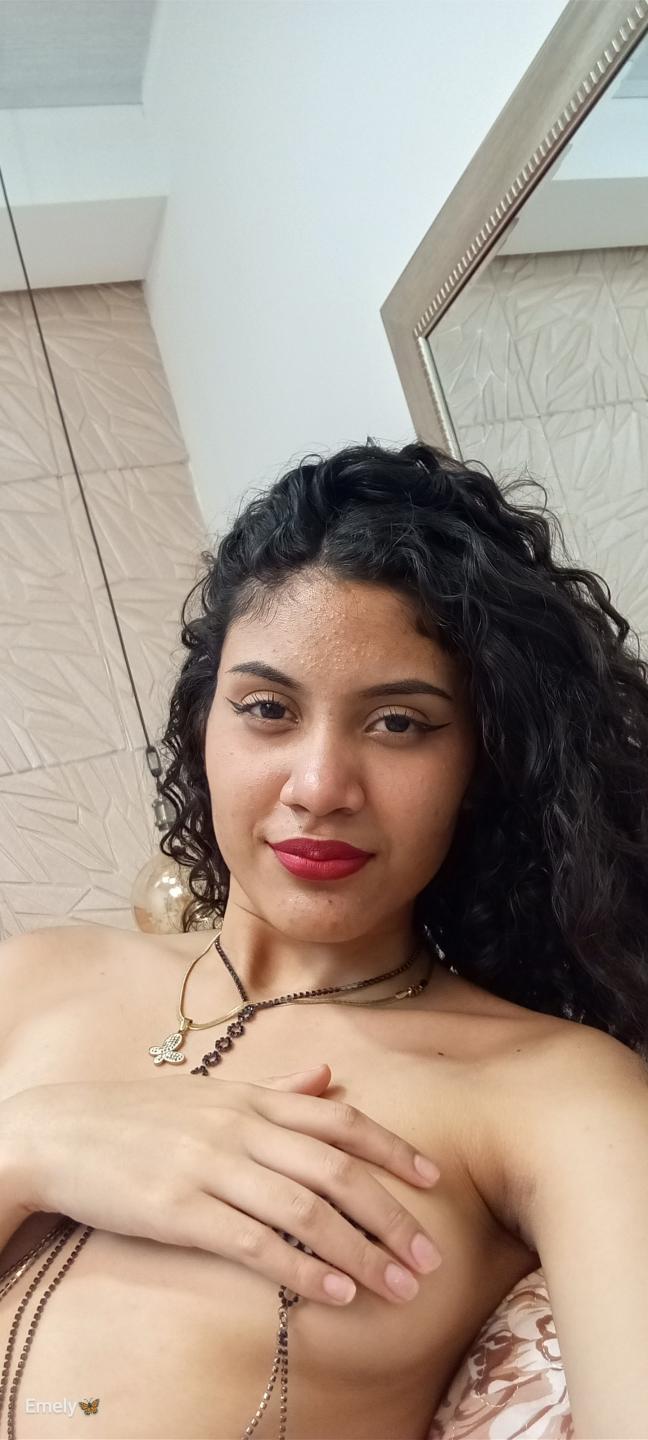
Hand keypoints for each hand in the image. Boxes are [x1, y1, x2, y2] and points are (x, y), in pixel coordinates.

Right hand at [1, 1064, 441, 1306]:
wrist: (60, 1132)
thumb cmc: (141, 1116)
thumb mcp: (211, 1092)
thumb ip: (275, 1090)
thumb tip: (327, 1077)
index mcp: (251, 1099)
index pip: (339, 1119)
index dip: (391, 1148)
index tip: (434, 1179)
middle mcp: (240, 1128)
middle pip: (335, 1169)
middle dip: (390, 1216)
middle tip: (429, 1258)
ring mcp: (210, 1167)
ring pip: (305, 1209)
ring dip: (360, 1252)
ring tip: (397, 1287)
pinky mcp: (179, 1210)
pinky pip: (254, 1242)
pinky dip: (301, 1269)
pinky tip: (334, 1294)